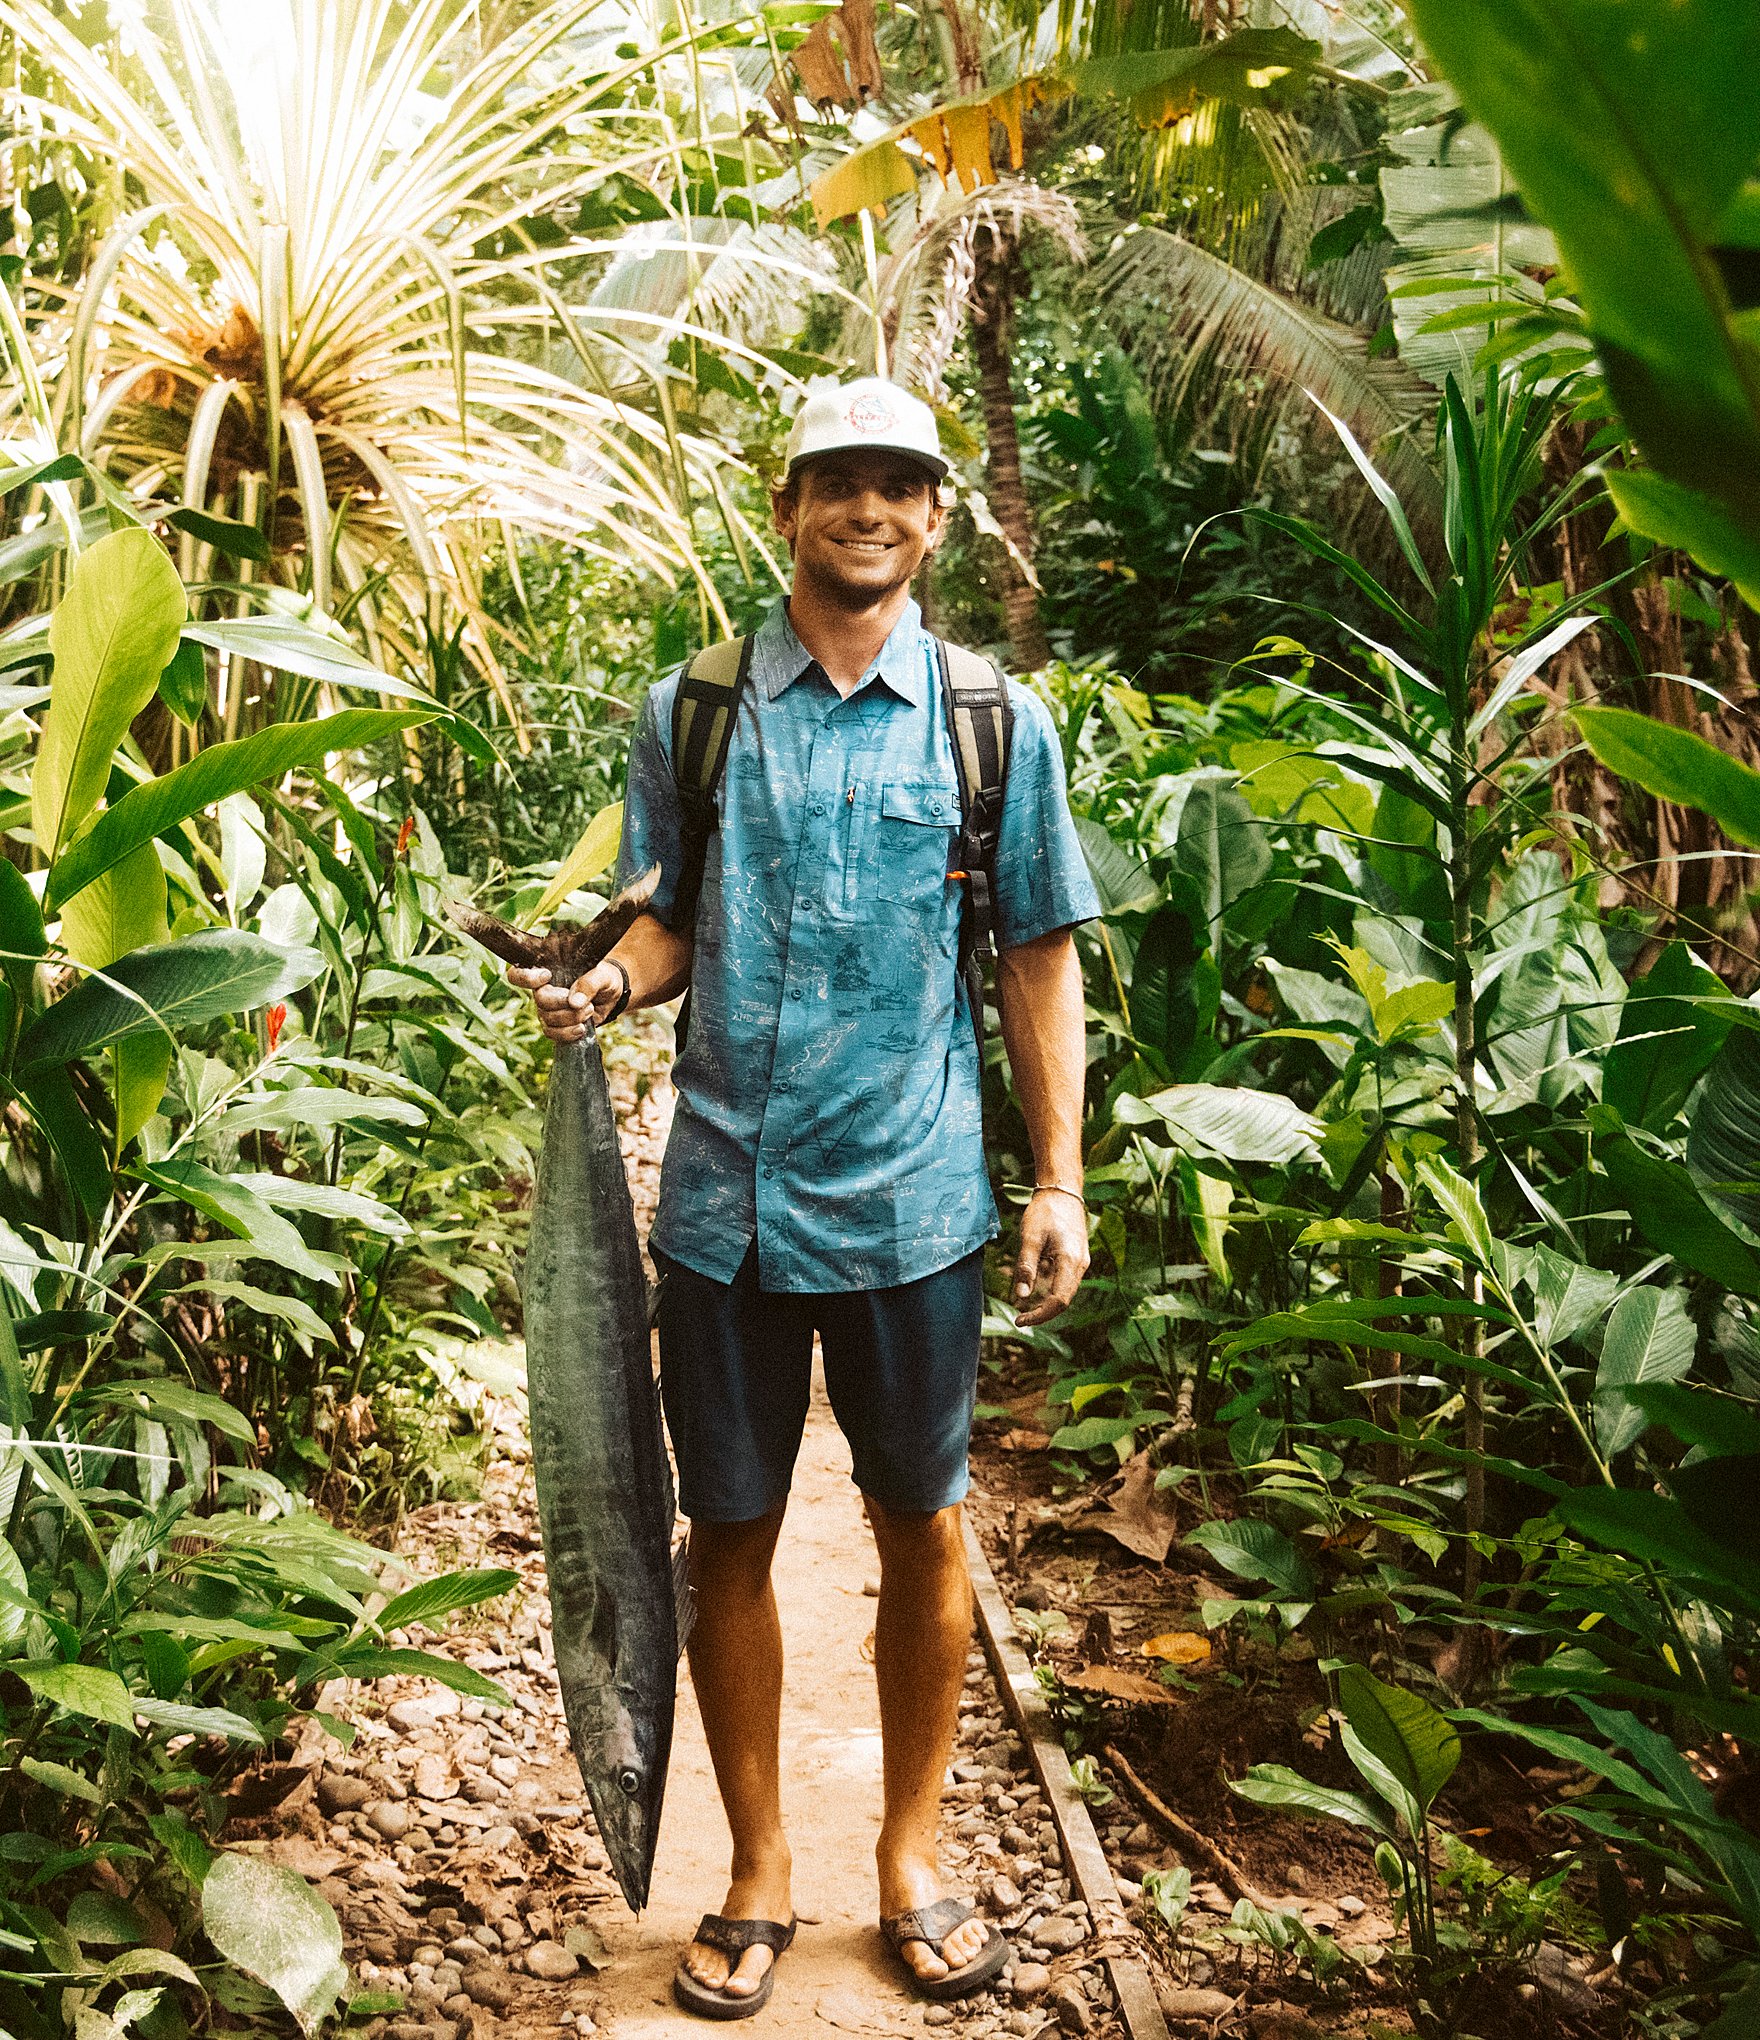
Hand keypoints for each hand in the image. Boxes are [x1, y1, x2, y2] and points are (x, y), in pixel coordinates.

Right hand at [506, 960, 626, 1043]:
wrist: (611, 996)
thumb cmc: (604, 978)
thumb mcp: (603, 975)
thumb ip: (589, 983)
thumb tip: (574, 1002)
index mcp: (548, 971)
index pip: (519, 974)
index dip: (525, 977)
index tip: (546, 976)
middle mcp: (543, 990)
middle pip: (540, 1000)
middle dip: (563, 1003)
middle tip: (586, 1002)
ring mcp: (547, 1010)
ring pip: (548, 1019)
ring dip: (572, 1018)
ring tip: (590, 1010)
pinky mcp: (556, 1025)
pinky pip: (552, 1034)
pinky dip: (568, 1034)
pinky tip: (582, 1029)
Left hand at [1011, 1187, 1088, 1325]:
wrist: (1062, 1192)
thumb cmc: (1045, 1212)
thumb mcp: (1030, 1238)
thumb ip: (1026, 1267)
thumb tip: (1020, 1297)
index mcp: (1070, 1261)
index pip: (1059, 1301)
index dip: (1040, 1315)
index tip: (1019, 1320)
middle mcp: (1080, 1265)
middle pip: (1065, 1300)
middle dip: (1043, 1313)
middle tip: (1020, 1319)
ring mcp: (1081, 1262)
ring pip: (1066, 1293)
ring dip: (1047, 1304)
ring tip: (1025, 1309)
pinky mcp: (1076, 1259)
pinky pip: (1065, 1282)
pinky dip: (1051, 1291)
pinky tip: (1035, 1288)